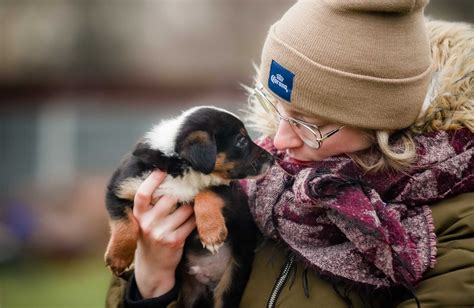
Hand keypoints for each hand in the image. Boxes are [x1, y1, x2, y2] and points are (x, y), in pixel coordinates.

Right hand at [132, 170, 195, 297]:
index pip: (142, 194)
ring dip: (191, 206)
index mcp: (138, 215)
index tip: (162, 169)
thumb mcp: (144, 219)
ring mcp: (160, 233)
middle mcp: (147, 223)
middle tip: (188, 187)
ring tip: (189, 206)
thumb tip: (166, 175)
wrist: (153, 265)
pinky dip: (195, 218)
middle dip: (181, 192)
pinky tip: (192, 218)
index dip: (152, 180)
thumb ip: (151, 203)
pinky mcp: (174, 241)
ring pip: (185, 209)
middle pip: (170, 198)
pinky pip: (192, 222)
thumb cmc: (150, 234)